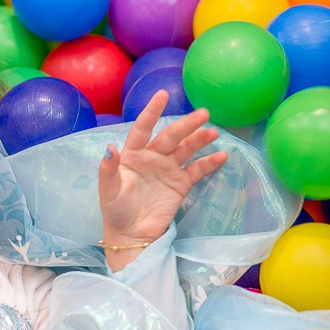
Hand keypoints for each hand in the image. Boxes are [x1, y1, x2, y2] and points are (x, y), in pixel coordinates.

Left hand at [98, 90, 227, 271]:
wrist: (132, 235)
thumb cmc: (116, 210)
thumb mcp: (108, 191)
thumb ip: (108, 170)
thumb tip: (109, 147)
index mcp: (133, 154)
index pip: (143, 128)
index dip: (152, 111)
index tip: (163, 95)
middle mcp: (152, 157)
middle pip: (171, 136)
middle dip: (186, 125)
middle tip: (203, 114)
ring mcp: (168, 169)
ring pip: (186, 149)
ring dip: (200, 140)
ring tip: (214, 132)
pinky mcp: (180, 184)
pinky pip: (197, 169)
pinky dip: (209, 162)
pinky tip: (221, 156)